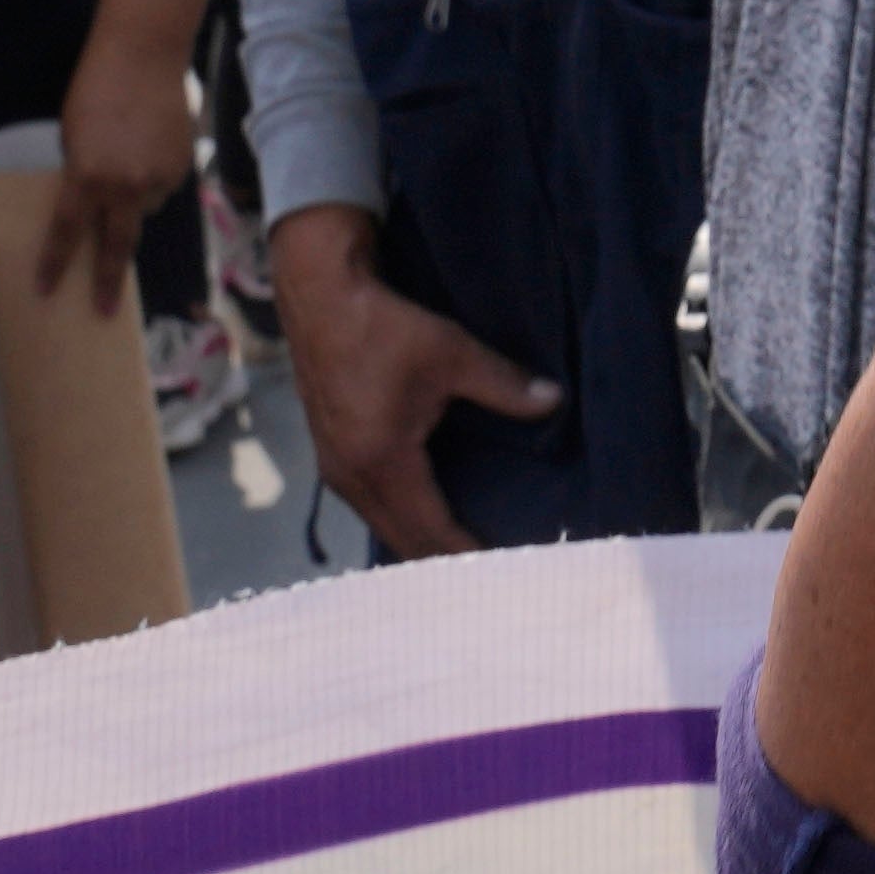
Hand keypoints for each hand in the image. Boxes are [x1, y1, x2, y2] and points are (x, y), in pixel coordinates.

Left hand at [42, 27, 205, 294]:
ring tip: (133, 157)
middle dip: (107, 280)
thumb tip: (95, 201)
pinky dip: (156, 175)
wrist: (144, 56)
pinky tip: (152, 146)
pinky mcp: (183, 166)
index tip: (43, 290)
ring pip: (145, 206)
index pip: (67, 232)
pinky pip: (165, 185)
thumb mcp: (74, 136)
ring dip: (136, 196)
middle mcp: (125, 186)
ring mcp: (158, 178)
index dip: (53, 263)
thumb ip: (82, 174)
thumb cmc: (96, 89)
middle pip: (116, 245)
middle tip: (104, 309)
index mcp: (87, 177)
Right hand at [270, 200, 556, 557]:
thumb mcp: (452, 354)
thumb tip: (554, 402)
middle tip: (493, 576)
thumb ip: (505, 386)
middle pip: (404, 541)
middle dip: (446, 562)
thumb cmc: (383, 325)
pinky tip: (430, 519)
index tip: (502, 573)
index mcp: (381, 461)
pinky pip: (371, 508)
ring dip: (422, 544)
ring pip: (384, 527)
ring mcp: (335, 470)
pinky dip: (402, 521)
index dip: (467, 556)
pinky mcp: (331, 457)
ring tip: (467, 556)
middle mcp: (351, 477)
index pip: (431, 530)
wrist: (319, 297)